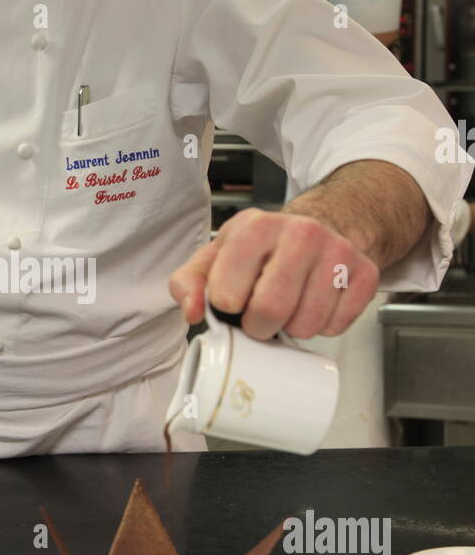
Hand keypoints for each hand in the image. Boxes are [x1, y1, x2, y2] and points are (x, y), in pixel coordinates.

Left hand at [169, 207, 380, 339]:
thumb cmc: (261, 249)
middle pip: (270, 310)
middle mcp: (300, 232)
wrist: (320, 226)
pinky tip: (315, 304)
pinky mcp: (365, 273)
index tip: (234, 298)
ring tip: (289, 307)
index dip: (227, 307)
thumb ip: (189, 283)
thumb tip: (192, 311)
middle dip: (259, 326)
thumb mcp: (215, 257)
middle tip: (260, 314)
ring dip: (291, 329)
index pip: (226, 294)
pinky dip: (322, 326)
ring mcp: (337, 251)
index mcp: (255, 226)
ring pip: (306, 324)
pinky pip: (336, 326)